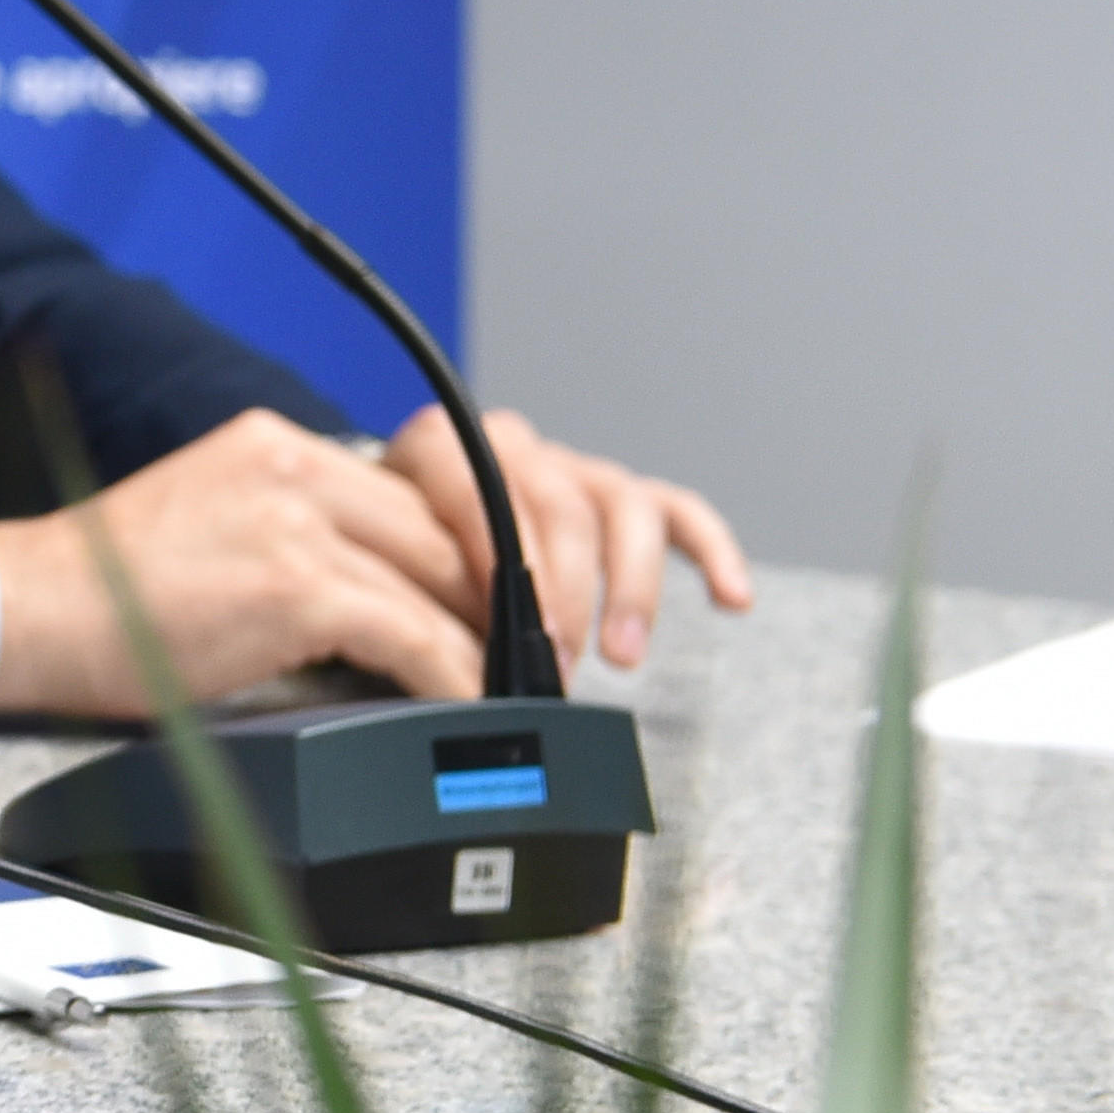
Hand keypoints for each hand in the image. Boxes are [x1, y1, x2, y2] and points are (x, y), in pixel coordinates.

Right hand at [0, 408, 504, 714]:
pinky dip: (452, 678)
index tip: (498, 602)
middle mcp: (291, 466)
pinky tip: (458, 707)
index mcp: (273, 445)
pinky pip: (415, 636)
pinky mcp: (293, 585)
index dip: (472, 551)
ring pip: (443, 583)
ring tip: (502, 691)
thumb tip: (382, 594)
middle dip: (498, 598)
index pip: (416, 490)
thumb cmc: (107, 592)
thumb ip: (294, 532)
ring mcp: (293, 522)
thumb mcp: (213, 523)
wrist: (27, 611)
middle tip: (525, 655)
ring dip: (486, 647)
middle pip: (446, 528)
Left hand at [378, 402, 751, 672]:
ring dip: (628, 587)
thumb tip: (435, 662)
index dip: (492, 558)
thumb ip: (405, 591)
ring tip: (623, 655)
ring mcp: (573, 467)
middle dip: (561, 596)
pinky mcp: (624, 495)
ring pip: (621, 507)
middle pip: (556, 505)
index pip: (472, 489)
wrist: (402, 509)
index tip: (503, 628)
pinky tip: (732, 597)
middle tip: (557, 666)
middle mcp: (513, 448)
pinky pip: (679, 513)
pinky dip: (712, 552)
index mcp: (437, 447)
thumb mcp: (381, 557)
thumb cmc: (395, 545)